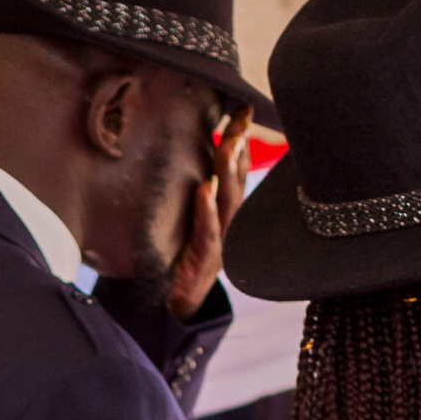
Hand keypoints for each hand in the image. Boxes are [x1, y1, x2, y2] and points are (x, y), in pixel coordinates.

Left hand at [164, 109, 254, 317]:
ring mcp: (220, 241)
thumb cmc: (180, 267)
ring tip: (229, 142)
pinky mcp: (207, 258)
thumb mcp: (188, 227)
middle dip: (241, 146)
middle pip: (238, 178)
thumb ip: (192, 200)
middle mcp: (228, 224)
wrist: (178, 308)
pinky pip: (209, 231)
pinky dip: (207, 210)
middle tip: (241, 116)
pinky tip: (205, 190)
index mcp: (225, 213)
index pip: (236, 171)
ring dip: (229, 169)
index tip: (243, 110)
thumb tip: (186, 166)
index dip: (241, 141)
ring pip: (230, 200)